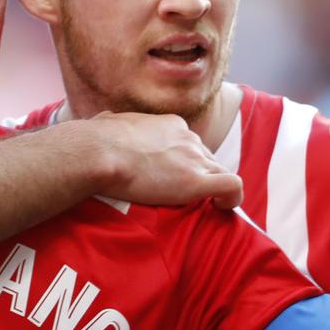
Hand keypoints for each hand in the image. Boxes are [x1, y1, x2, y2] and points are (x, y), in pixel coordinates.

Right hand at [79, 111, 242, 209]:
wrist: (100, 152)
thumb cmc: (97, 140)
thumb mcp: (108, 122)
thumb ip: (113, 122)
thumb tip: (103, 120)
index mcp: (171, 125)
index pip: (189, 144)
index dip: (184, 162)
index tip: (173, 176)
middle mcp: (188, 138)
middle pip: (206, 159)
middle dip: (199, 175)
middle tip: (183, 196)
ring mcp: (194, 158)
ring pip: (220, 172)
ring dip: (214, 188)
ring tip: (203, 206)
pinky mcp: (197, 180)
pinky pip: (232, 186)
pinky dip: (233, 198)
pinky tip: (222, 208)